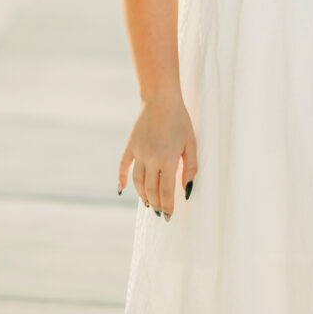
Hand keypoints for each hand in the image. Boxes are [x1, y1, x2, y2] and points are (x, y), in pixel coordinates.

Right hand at [117, 92, 197, 219]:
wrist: (161, 98)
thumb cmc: (180, 119)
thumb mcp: (191, 143)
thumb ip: (190, 168)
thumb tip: (186, 189)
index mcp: (168, 160)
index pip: (166, 191)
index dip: (168, 206)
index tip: (169, 216)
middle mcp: (151, 159)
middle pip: (151, 190)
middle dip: (156, 204)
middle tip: (161, 212)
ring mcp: (138, 153)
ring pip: (138, 182)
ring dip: (142, 195)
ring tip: (148, 203)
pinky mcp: (130, 145)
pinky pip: (123, 166)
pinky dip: (121, 179)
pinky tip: (122, 189)